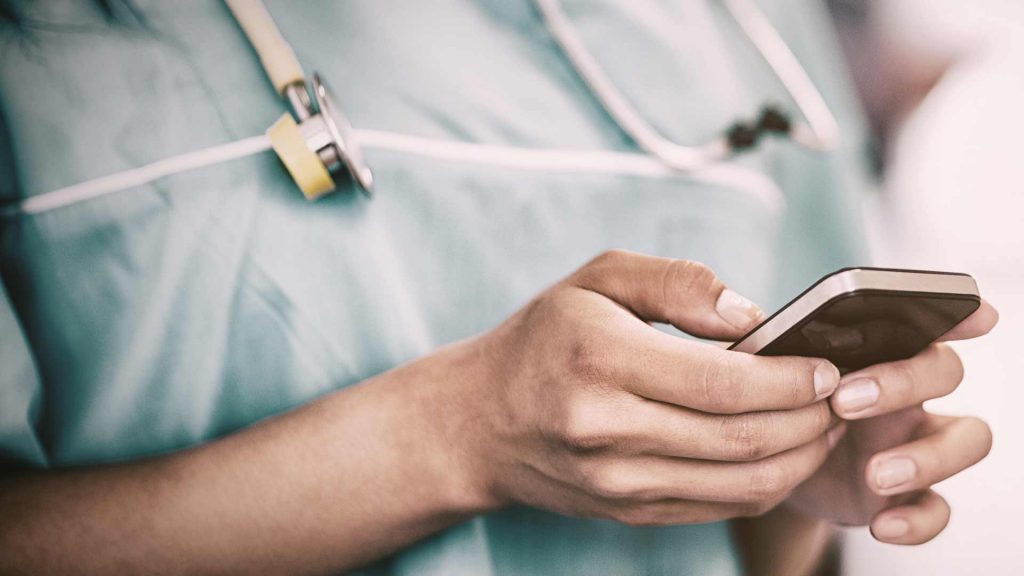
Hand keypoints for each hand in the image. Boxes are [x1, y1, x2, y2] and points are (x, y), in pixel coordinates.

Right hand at [462, 251, 845, 525]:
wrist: (479, 422)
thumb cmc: (543, 340)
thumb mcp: (595, 279)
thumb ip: (677, 281)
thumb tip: (751, 316)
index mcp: (600, 357)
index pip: (722, 381)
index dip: (790, 379)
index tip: (827, 367)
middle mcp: (605, 427)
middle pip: (740, 439)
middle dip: (809, 421)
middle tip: (842, 398)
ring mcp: (615, 480)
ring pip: (739, 483)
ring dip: (799, 459)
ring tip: (824, 428)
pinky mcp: (626, 510)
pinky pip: (717, 506)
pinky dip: (765, 485)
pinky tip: (783, 456)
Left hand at [787, 302, 997, 543]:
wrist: (768, 470)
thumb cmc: (776, 407)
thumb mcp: (770, 377)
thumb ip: (773, 352)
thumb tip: (754, 329)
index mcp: (876, 352)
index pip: (925, 323)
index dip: (958, 315)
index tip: (978, 315)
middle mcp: (908, 393)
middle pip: (944, 370)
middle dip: (901, 382)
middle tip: (844, 403)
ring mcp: (916, 444)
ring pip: (968, 438)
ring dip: (928, 457)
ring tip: (874, 474)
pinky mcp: (909, 495)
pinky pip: (938, 508)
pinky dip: (917, 521)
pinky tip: (883, 524)